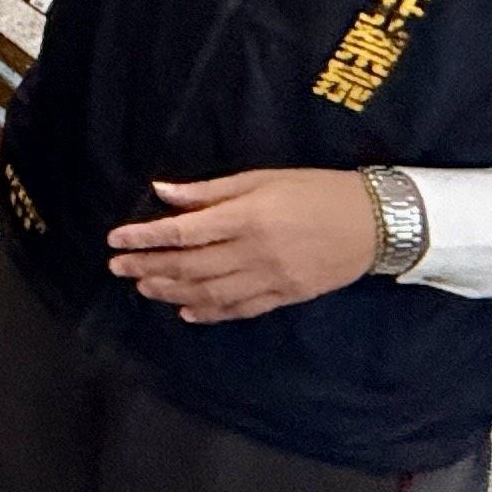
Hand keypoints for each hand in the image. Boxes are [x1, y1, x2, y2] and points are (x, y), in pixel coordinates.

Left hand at [107, 169, 382, 323]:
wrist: (375, 222)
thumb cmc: (317, 190)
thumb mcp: (263, 179)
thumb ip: (210, 192)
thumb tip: (163, 191)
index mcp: (246, 217)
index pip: (182, 232)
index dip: (145, 236)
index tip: (116, 239)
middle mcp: (254, 252)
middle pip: (188, 265)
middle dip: (147, 266)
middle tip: (118, 267)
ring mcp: (270, 278)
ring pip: (208, 292)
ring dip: (170, 290)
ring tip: (143, 287)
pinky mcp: (285, 296)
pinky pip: (239, 309)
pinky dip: (209, 312)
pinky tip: (186, 310)